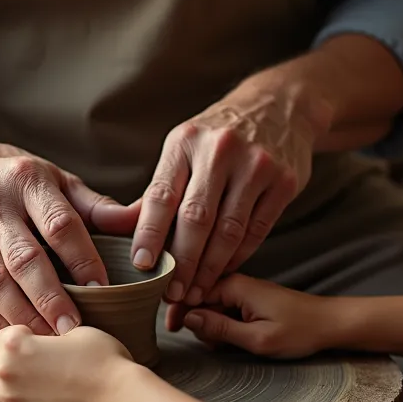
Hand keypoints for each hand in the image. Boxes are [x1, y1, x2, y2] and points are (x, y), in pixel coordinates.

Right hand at [0, 140, 138, 335]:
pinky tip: (16, 335)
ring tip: (49, 339)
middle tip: (74, 328)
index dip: (82, 259)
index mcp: (27, 180)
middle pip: (24, 259)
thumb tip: (140, 220)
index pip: (59, 224)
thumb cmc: (13, 179)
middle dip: (51, 298)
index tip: (102, 289)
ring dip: (23, 315)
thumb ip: (95, 206)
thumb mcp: (54, 178)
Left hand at [0, 324, 135, 401]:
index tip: (21, 337)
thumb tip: (48, 331)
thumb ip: (53, 329)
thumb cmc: (101, 357)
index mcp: (17, 340)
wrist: (114, 394)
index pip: (1, 334)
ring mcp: (10, 392)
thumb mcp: (76, 330)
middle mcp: (6, 365)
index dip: (11, 334)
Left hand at [132, 88, 326, 306]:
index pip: (162, 195)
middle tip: (171, 295)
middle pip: (196, 219)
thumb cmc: (219, 137)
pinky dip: (237, 257)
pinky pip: (256, 230)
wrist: (279, 106)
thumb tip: (118, 231)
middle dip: (182, 263)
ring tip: (195, 292)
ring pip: (228, 231)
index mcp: (185, 141)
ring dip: (209, 269)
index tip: (142, 266)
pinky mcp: (284, 181)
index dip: (150, 234)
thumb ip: (159, 190)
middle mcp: (220, 149)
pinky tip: (222, 272)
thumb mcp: (185, 148)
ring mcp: (256, 164)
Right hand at [173, 273, 333, 358]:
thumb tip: (188, 319)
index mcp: (235, 285)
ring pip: (210, 307)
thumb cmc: (300, 331)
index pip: (191, 292)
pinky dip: (222, 325)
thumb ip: (220, 329)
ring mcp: (242, 290)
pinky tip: (232, 340)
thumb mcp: (258, 338)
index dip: (178, 311)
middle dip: (197, 323)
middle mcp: (236, 282)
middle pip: (198, 299)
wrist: (330, 324)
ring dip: (210, 327)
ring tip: (226, 345)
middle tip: (212, 345)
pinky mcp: (248, 299)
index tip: (172, 331)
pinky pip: (223, 310)